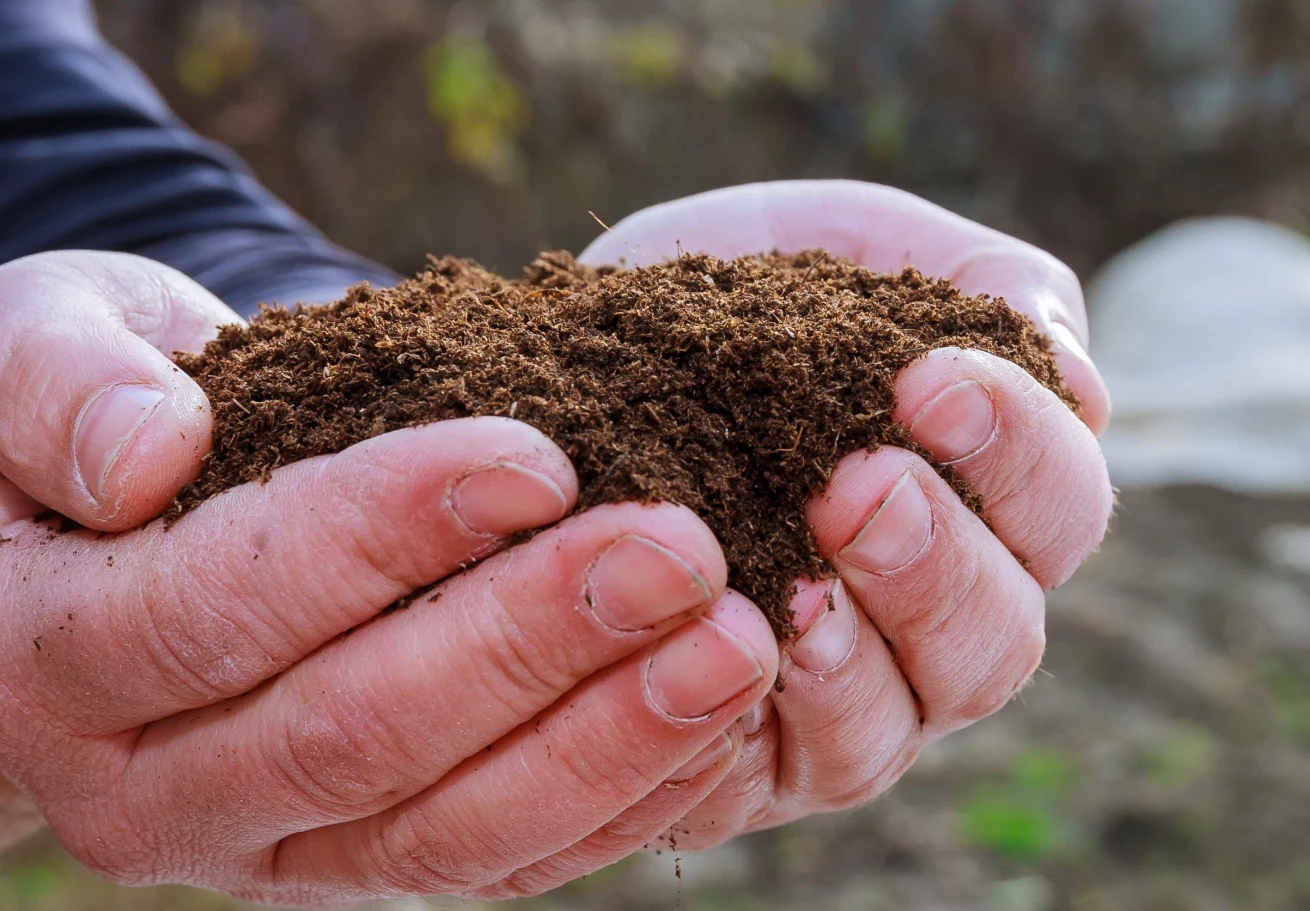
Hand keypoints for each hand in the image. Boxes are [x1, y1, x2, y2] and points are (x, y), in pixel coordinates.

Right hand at [0, 252, 779, 904]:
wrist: (104, 537)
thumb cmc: (75, 418)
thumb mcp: (22, 350)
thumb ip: (53, 382)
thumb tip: (145, 452)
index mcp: (36, 652)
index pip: (213, 610)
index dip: (376, 536)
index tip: (535, 457)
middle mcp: (145, 789)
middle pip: (351, 738)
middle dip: (527, 644)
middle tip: (679, 552)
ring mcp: (261, 844)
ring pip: (442, 832)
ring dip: (604, 741)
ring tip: (736, 643)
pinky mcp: (357, 861)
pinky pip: (494, 861)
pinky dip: (613, 799)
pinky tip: (713, 722)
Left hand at [564, 180, 1114, 859]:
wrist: (557, 370)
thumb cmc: (717, 315)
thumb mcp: (835, 253)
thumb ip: (966, 283)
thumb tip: (1078, 378)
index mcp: (977, 511)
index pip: (1057, 506)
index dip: (1019, 452)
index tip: (927, 383)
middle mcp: (921, 627)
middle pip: (996, 641)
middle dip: (936, 564)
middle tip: (855, 486)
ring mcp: (831, 706)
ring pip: (891, 733)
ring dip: (854, 660)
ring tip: (798, 591)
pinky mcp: (729, 761)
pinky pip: (756, 777)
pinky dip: (740, 727)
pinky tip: (713, 658)